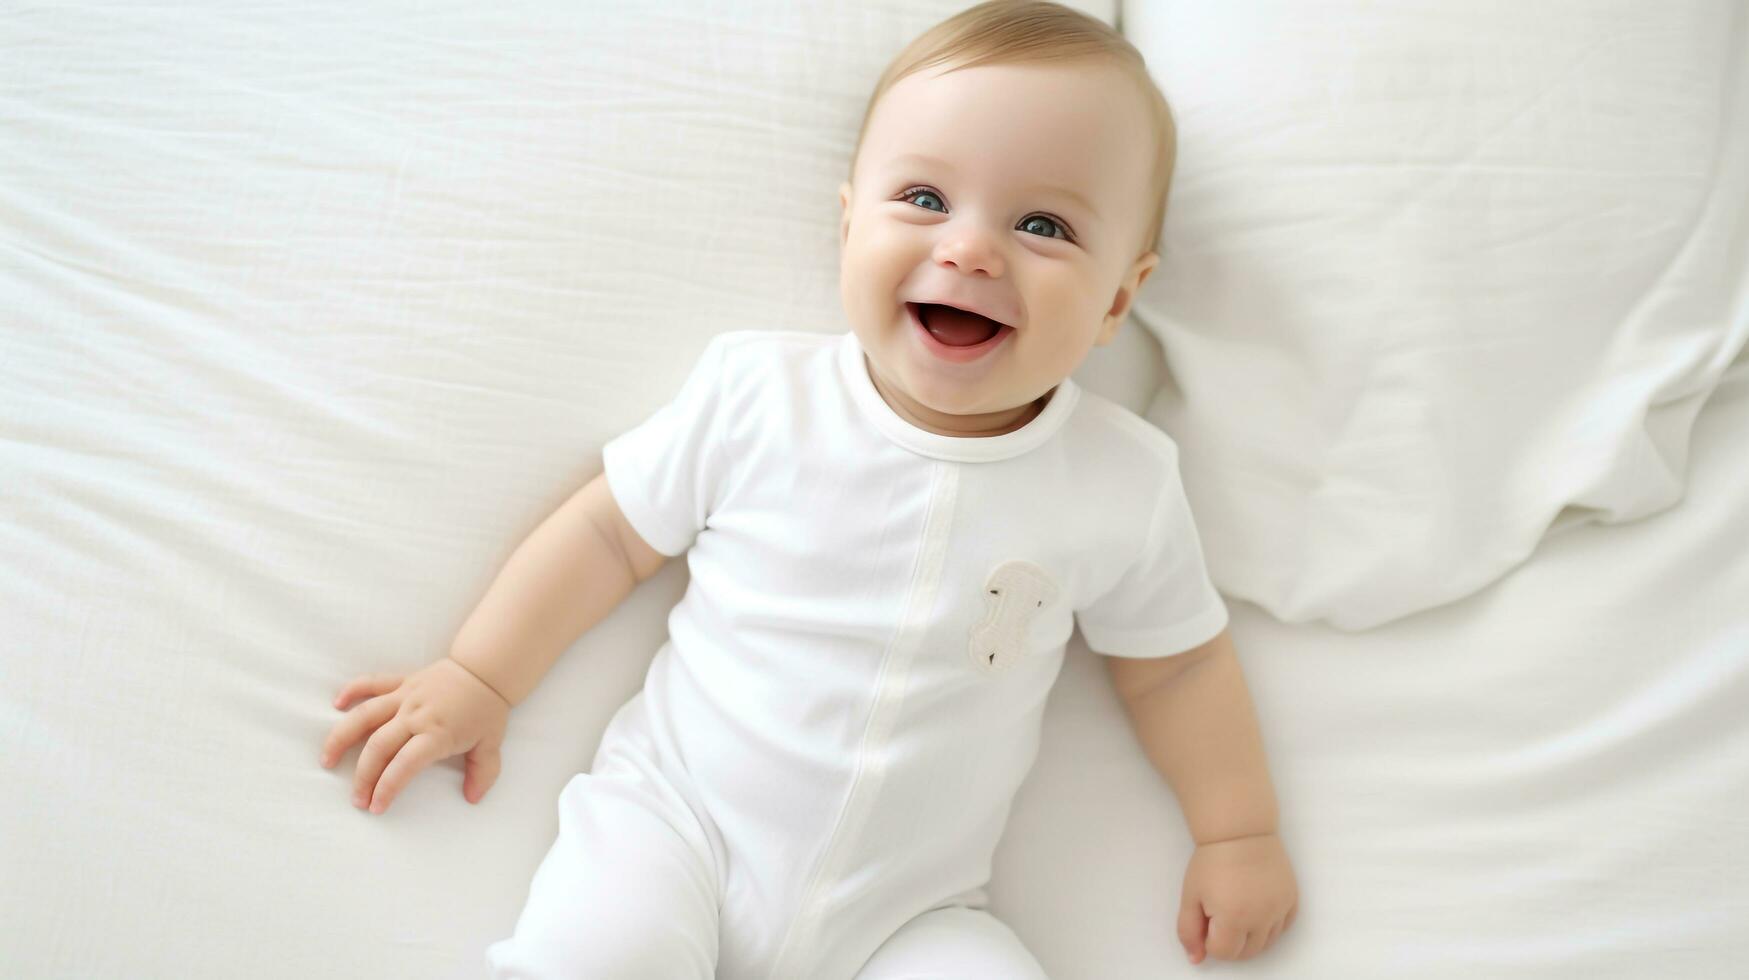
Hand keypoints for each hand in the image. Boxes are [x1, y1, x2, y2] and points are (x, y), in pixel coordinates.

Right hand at [318, 656, 511, 813]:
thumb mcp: (492, 745)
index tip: (377, 807)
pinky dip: (352, 690)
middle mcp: (415, 715)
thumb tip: (472, 798)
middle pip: (378, 747)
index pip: (404, 764)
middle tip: (357, 800)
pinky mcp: (401, 682)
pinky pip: (372, 683)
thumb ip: (483, 774)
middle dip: (364, 777)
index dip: (387, 787)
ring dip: (342, 738)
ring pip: (364, 716)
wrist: (486, 669)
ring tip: (327, 761)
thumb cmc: (487, 710)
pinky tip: (337, 705)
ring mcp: (405, 697)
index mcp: (437, 733)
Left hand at [1178, 832, 1298, 963]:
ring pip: (1267, 943)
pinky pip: (1283, 928)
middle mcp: (1262, 918)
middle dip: (1230, 942)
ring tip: (1237, 909)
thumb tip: (1196, 960)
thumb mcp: (1190, 896)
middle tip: (1220, 913)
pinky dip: (1270, 926)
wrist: (1240, 832)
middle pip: (1247, 953)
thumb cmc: (1211, 862)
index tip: (1207, 918)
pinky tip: (1256, 908)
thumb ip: (1189, 931)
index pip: (1224, 953)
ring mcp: (1280, 910)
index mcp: (1234, 918)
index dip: (1210, 940)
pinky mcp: (1292, 900)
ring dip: (1250, 936)